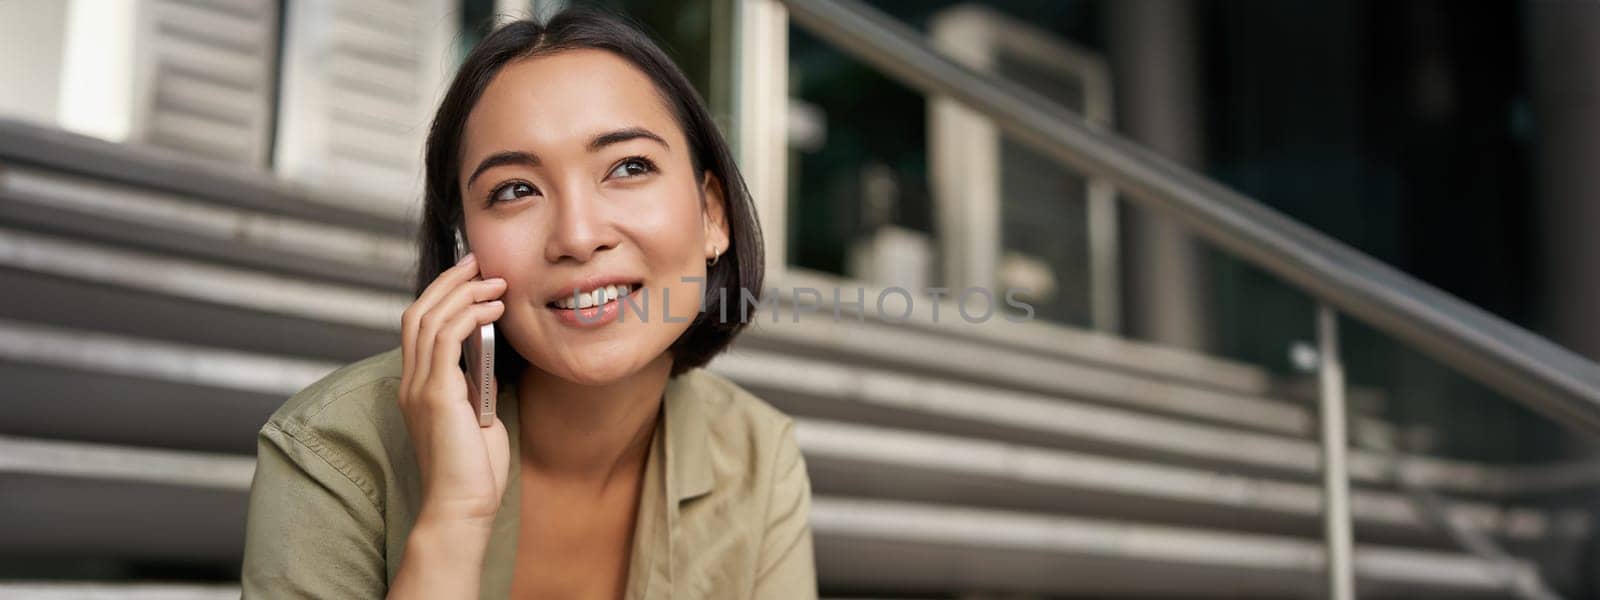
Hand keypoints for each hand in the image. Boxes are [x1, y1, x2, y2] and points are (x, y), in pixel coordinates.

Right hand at [399, 252, 510, 525]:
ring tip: (496, 282)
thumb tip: (489, 356)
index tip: (471, 274)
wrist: (464, 505)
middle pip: (419, 312)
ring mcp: (419, 387)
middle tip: (480, 262)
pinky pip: (445, 338)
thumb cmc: (475, 469)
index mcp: (417, 386)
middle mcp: (410, 382)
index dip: (442, 294)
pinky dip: (469, 315)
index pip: (419, 325)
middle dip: (450, 281)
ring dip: (464, 293)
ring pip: (429, 318)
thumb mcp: (477, 414)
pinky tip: (494, 308)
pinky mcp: (435, 394)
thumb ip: (476, 384)